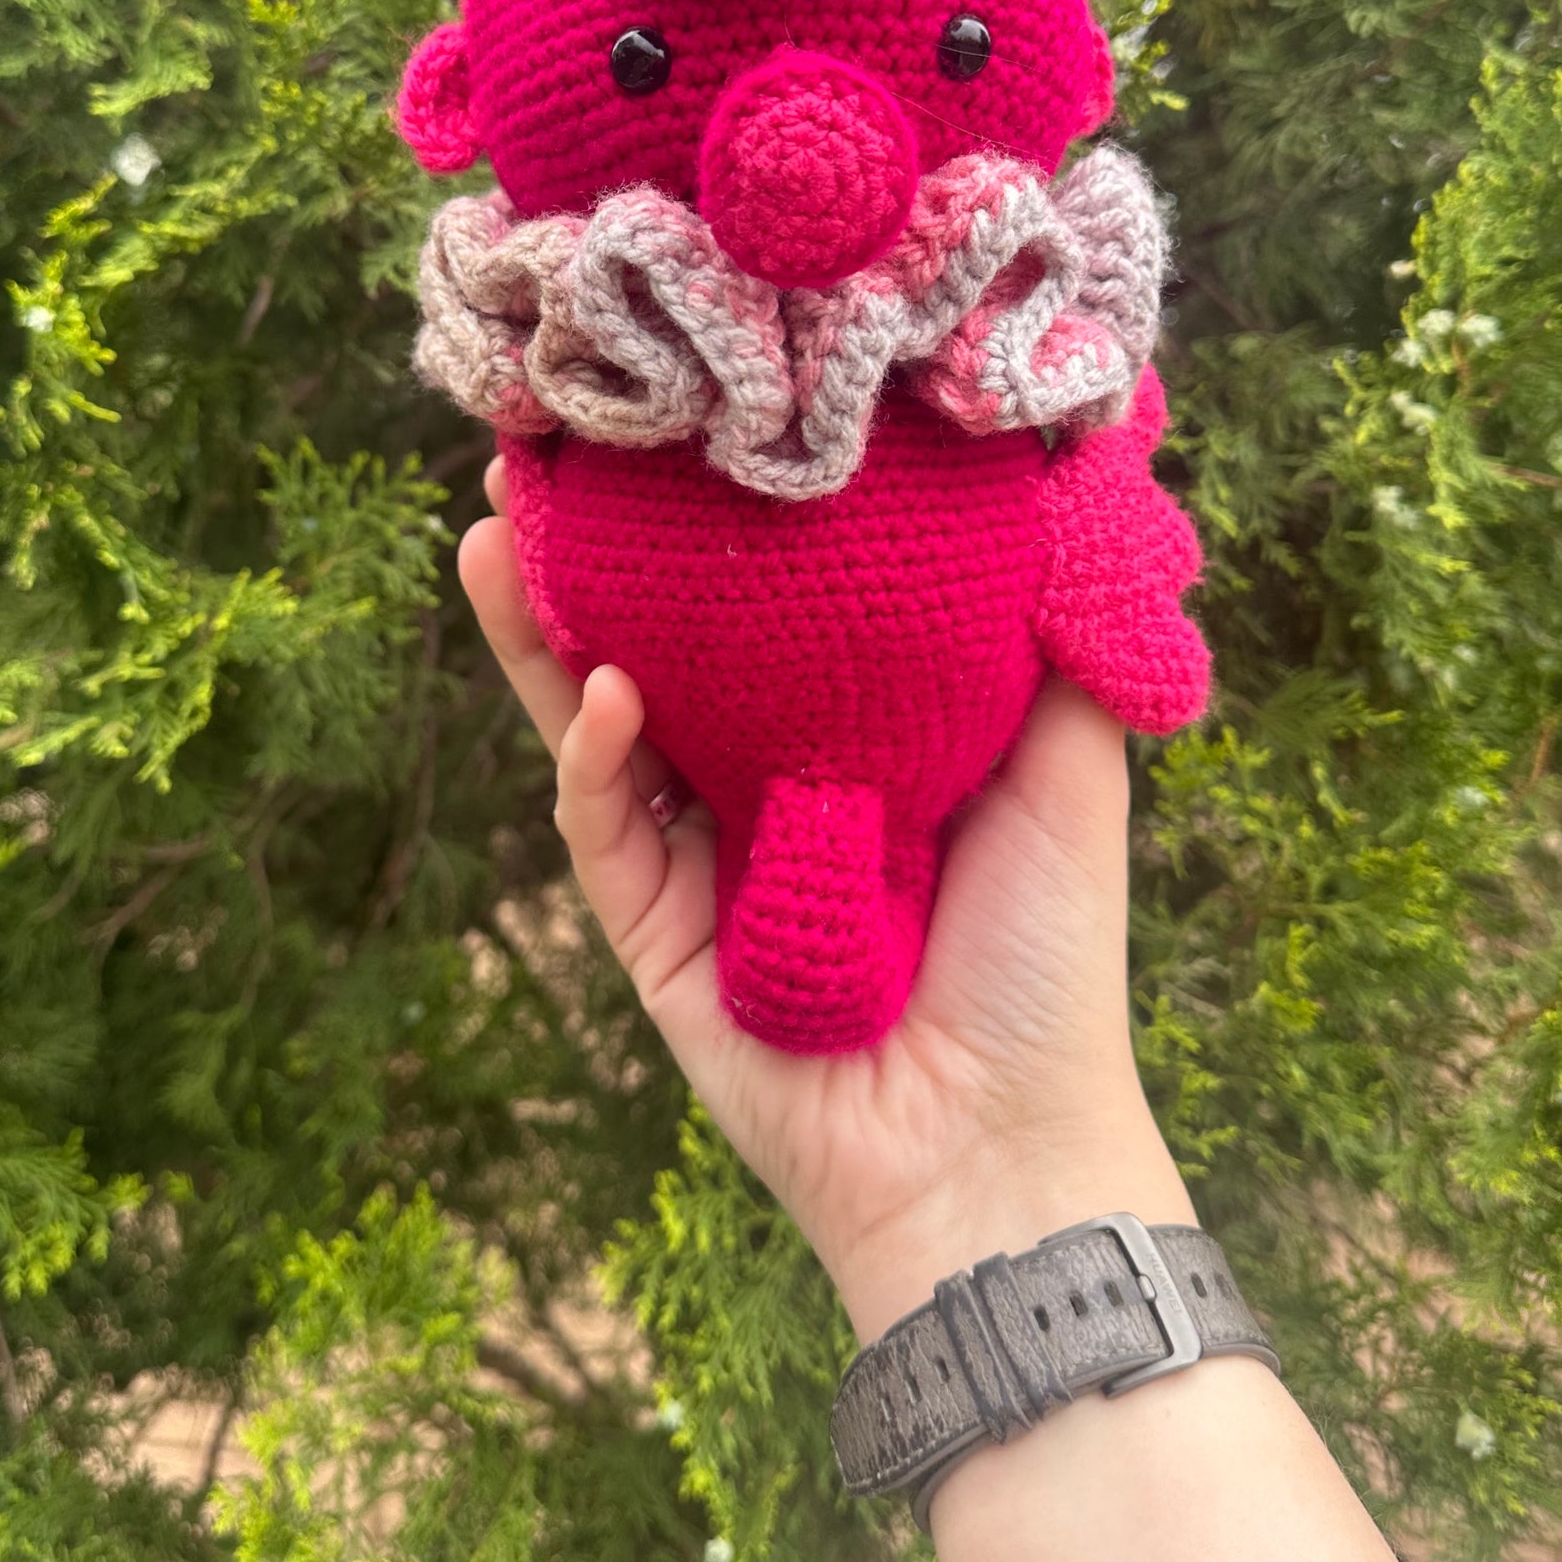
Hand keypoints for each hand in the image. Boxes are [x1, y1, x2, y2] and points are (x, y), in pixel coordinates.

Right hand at [460, 458, 1193, 1341]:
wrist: (1002, 1136)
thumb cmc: (1046, 954)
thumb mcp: (1068, 773)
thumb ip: (1045, 649)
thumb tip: (1056, 496)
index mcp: (849, 741)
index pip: (760, 612)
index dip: (709, 525)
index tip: (679, 424)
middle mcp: (760, 786)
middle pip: (653, 649)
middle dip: (588, 558)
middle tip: (537, 461)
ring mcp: (696, 861)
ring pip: (593, 726)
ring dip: (538, 635)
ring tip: (493, 536)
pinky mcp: (654, 936)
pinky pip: (604, 832)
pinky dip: (591, 759)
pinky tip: (600, 688)